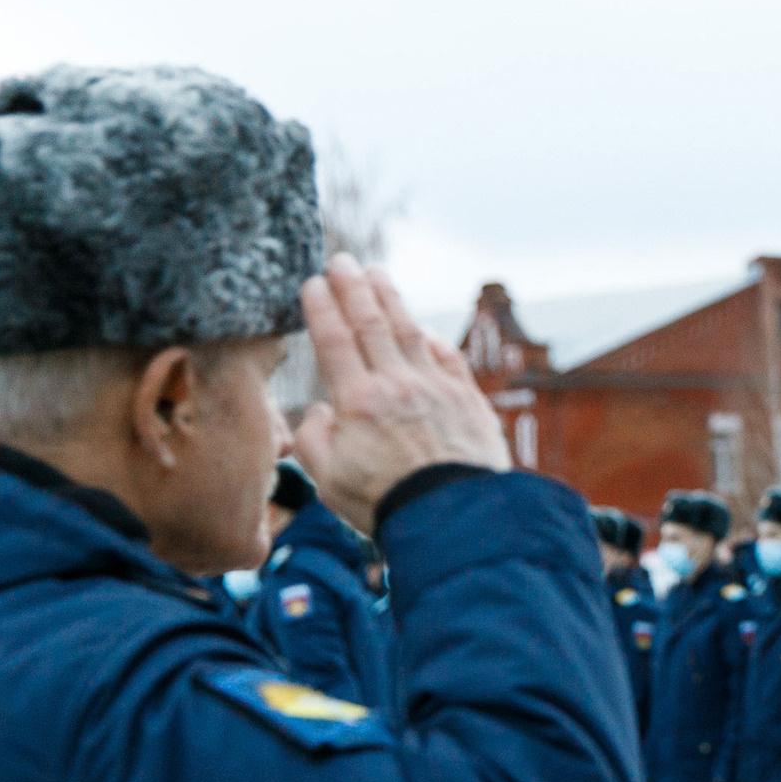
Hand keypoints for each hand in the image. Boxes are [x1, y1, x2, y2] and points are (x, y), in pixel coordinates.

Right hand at [295, 255, 511, 533]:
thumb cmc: (386, 505)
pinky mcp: (468, 401)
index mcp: (358, 402)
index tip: (312, 283)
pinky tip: (421, 328)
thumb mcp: (328, 482)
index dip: (322, 309)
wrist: (454, 519)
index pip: (335, 341)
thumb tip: (321, 412)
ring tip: (376, 274)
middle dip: (353, 288)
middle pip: (371, 324)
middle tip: (341, 261)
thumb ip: (313, 440)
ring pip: (409, 332)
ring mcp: (437, 389)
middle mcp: (397, 386)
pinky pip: (447, 358)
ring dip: (391, 299)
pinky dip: (431, 338)